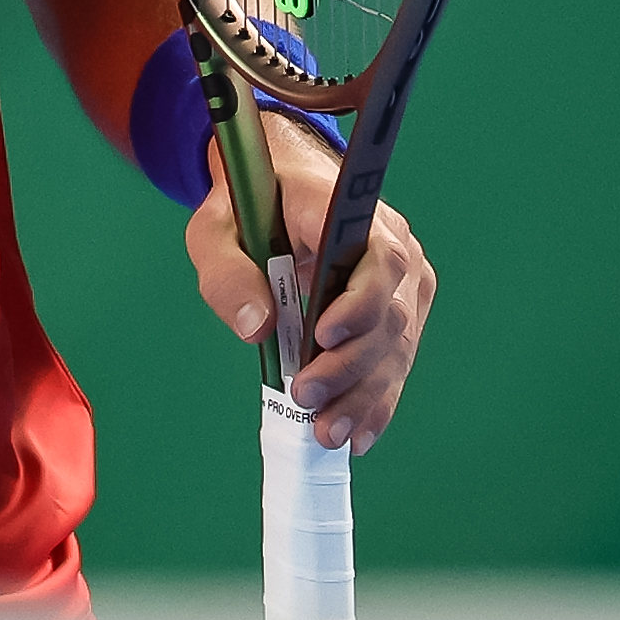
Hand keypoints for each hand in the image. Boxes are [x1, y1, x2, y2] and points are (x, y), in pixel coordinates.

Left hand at [185, 116, 434, 453]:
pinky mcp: (404, 306)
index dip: (359, 301)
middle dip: (349, 366)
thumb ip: (228, 273)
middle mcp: (391, 240)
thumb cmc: (248, 206)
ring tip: (327, 432)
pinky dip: (376, 398)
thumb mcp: (214, 230)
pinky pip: (396, 357)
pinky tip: (357, 432)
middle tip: (307, 399)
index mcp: (346, 208)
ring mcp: (403, 277)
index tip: (323, 336)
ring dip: (364, 394)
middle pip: (387, 312)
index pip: (375, 256)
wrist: (282, 187)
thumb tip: (255, 328)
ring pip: (397, 343)